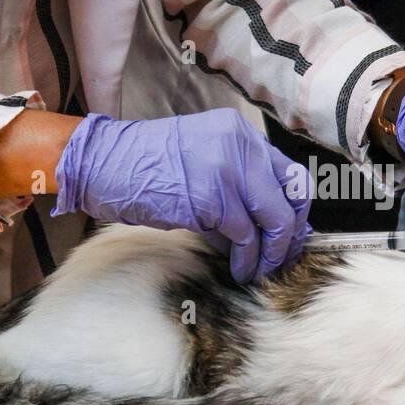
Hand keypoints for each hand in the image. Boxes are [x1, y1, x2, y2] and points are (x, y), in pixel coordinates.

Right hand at [53, 110, 310, 282]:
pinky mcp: (210, 199)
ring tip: (256, 271)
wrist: (107, 164)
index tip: (292, 235)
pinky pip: (243, 237)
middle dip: (289, 238)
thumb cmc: (151, 167)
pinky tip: (238, 269)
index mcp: (241, 133)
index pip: (292, 174)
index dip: (298, 210)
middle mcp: (240, 146)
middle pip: (290, 200)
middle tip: (282, 259)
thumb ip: (240, 184)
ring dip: (267, 255)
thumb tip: (273, 228)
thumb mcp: (204, 161)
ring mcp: (227, 171)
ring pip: (272, 222)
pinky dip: (244, 259)